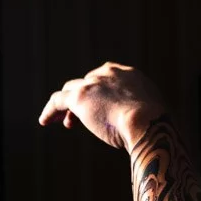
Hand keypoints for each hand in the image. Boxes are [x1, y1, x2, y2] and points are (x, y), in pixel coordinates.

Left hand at [38, 61, 167, 152]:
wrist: (148, 124)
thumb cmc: (155, 127)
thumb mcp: (153, 116)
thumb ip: (143, 115)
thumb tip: (145, 128)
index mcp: (130, 75)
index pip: (108, 79)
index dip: (102, 94)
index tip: (102, 108)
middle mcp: (109, 73)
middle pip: (89, 84)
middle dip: (86, 99)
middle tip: (82, 119)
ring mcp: (92, 83)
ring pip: (72, 91)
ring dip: (68, 106)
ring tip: (65, 123)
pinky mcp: (79, 97)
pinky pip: (58, 101)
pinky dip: (50, 110)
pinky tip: (45, 121)